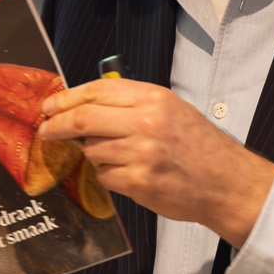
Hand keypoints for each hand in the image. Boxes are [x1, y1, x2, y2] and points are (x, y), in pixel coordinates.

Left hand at [36, 79, 273, 244]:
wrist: (228, 183)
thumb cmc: (199, 146)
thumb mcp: (171, 109)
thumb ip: (132, 103)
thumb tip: (84, 104)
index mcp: (153, 98)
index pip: (97, 91)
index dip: (67, 98)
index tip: (50, 106)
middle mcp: (146, 121)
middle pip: (83, 119)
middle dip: (57, 125)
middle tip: (46, 131)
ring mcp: (141, 153)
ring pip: (92, 151)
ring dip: (94, 155)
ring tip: (119, 158)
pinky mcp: (138, 182)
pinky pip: (104, 177)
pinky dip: (109, 177)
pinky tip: (129, 175)